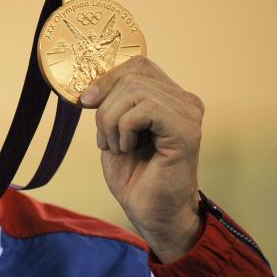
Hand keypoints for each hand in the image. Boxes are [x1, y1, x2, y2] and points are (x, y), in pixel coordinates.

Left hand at [79, 56, 203, 262]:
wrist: (150, 212)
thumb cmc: (134, 175)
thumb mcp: (114, 129)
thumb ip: (111, 101)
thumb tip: (91, 85)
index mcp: (170, 96)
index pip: (137, 64)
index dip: (107, 79)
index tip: (88, 103)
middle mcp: (185, 100)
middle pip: (132, 75)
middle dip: (106, 106)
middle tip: (107, 139)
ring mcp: (188, 114)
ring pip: (133, 91)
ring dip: (112, 121)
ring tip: (118, 147)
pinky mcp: (186, 130)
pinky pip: (142, 110)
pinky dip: (123, 130)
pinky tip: (128, 149)